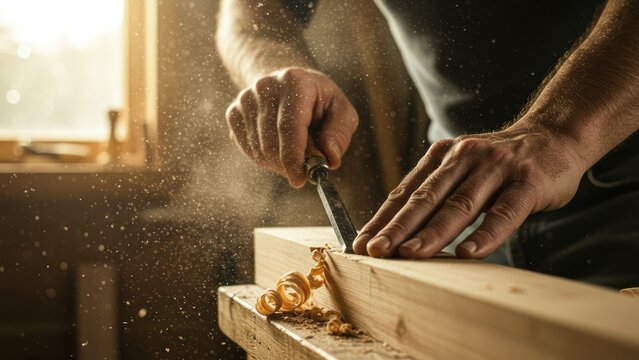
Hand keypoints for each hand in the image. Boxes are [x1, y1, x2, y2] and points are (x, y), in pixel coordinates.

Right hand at [225, 67, 358, 186]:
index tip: (300, 180)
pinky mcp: (233, 112)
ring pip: (259, 150)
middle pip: (272, 142)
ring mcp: (245, 99)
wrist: (287, 84)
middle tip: (306, 167)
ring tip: (295, 151)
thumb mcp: (340, 110)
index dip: (293, 157)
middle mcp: (265, 87)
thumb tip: (330, 158)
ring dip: (279, 163)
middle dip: (290, 164)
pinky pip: (248, 150)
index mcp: (294, 81)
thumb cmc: (319, 101)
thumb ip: (339, 133)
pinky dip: (265, 158)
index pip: (289, 126)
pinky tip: (278, 147)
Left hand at [353, 124, 586, 258]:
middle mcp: (464, 157)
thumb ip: (436, 191)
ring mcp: (496, 168)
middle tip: (374, 251)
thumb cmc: (500, 163)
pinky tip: (467, 252)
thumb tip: (398, 229)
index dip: (382, 218)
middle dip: (397, 227)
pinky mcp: (527, 182)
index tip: (360, 243)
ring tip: (411, 254)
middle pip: (425, 198)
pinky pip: (504, 212)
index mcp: (442, 156)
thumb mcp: (462, 167)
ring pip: (460, 204)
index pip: (405, 191)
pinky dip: (485, 233)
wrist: (554, 136)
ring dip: (433, 232)